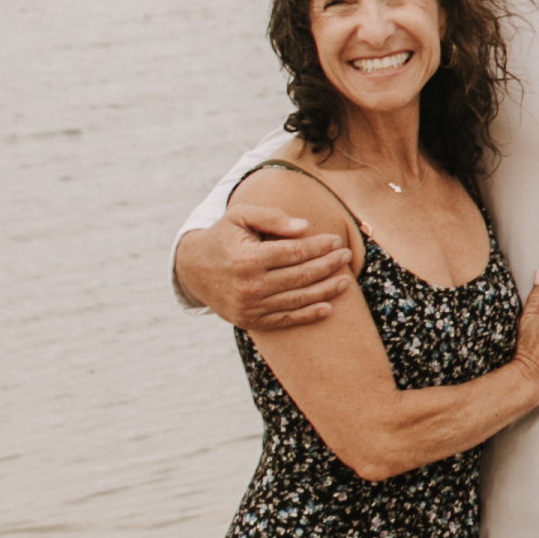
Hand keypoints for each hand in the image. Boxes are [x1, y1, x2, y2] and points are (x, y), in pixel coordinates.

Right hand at [194, 196, 356, 334]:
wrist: (192, 269)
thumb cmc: (223, 237)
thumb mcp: (240, 216)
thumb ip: (272, 217)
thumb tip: (305, 227)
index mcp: (247, 258)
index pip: (294, 252)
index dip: (319, 246)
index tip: (336, 240)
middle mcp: (249, 285)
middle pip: (301, 276)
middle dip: (328, 265)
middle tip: (346, 256)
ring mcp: (250, 306)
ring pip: (298, 299)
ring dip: (326, 290)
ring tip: (345, 280)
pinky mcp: (250, 320)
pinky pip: (285, 319)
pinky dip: (309, 315)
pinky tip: (328, 307)